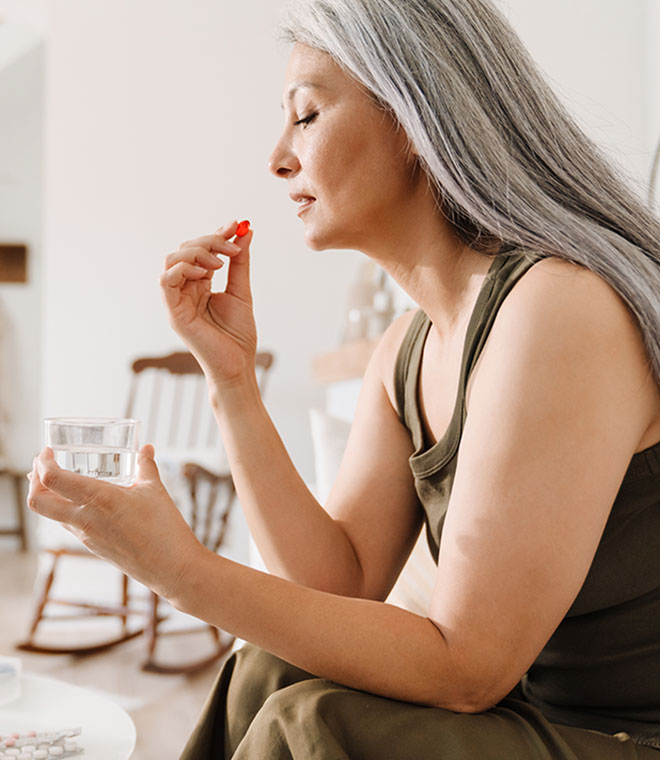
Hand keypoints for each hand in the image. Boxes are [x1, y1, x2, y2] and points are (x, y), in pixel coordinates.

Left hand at [27, 445, 204, 601]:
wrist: (171, 567)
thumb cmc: (164, 527)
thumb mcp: (155, 489)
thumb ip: (146, 465)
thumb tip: (146, 448)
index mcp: (98, 499)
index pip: (52, 479)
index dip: (43, 463)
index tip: (47, 451)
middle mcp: (85, 519)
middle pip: (37, 502)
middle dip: (33, 481)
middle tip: (42, 465)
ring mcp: (86, 536)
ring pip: (51, 515)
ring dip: (47, 496)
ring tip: (58, 480)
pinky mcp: (93, 546)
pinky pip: (69, 525)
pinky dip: (66, 509)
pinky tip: (82, 502)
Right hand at [160, 219, 257, 386]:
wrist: (238, 365)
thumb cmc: (238, 335)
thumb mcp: (242, 291)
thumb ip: (240, 263)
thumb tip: (245, 232)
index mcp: (200, 284)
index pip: (201, 250)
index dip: (216, 234)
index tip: (236, 226)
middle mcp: (185, 289)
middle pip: (185, 249)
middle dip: (209, 240)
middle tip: (232, 245)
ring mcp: (177, 300)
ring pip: (172, 259)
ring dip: (196, 252)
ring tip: (220, 263)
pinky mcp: (174, 312)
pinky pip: (166, 281)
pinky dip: (183, 269)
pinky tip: (205, 274)